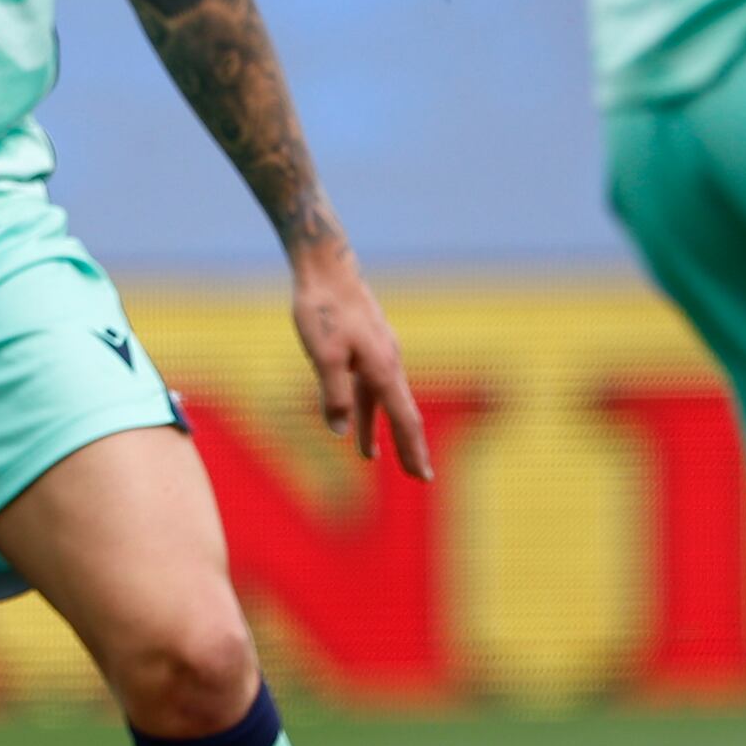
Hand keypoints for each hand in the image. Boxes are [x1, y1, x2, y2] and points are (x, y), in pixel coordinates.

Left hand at [290, 239, 432, 481]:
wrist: (326, 267)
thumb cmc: (323, 309)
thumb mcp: (324, 356)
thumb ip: (334, 394)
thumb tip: (340, 432)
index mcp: (382, 368)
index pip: (405, 419)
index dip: (413, 450)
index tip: (423, 477)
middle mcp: (389, 363)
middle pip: (403, 413)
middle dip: (409, 447)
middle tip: (419, 477)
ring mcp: (379, 353)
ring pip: (383, 401)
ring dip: (380, 430)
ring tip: (370, 458)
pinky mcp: (366, 346)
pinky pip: (370, 386)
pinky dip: (366, 407)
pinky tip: (354, 417)